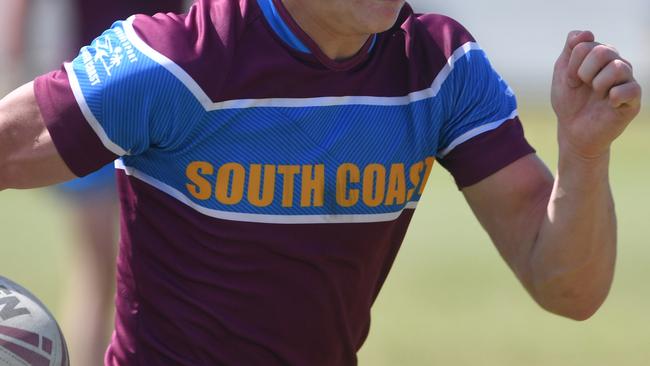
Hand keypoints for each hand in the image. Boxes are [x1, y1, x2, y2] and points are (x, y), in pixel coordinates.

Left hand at [551, 31, 641, 158]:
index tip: (571, 80)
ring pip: (617, 67)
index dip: (572, 64)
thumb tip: (586, 32)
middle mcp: (616, 64)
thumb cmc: (569, 102)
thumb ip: (570, 50)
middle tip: (582, 86)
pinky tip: (608, 102)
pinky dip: (614, 96)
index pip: (586, 43)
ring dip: (598, 83)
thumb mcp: (562, 73)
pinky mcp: (633, 100)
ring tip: (596, 94)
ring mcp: (626, 81)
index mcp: (600, 55)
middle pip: (602, 51)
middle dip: (583, 71)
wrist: (573, 131)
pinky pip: (630, 89)